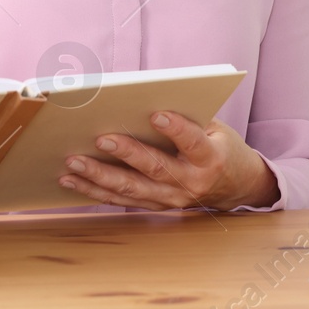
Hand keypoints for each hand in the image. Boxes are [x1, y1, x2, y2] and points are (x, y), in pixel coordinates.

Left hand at [57, 111, 279, 211]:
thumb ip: (188, 118)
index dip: (175, 128)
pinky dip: (95, 191)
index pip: (192, 142)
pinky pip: (122, 200)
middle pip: (155, 169)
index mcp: (210, 158)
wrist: (235, 187)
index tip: (155, 113)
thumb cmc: (220, 147)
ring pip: (132, 189)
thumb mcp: (215, 128)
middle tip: (100, 138)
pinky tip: (72, 181)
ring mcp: (172, 199)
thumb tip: (143, 102)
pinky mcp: (157, 206)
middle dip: (126, 153)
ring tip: (73, 163)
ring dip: (100, 177)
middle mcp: (191, 182)